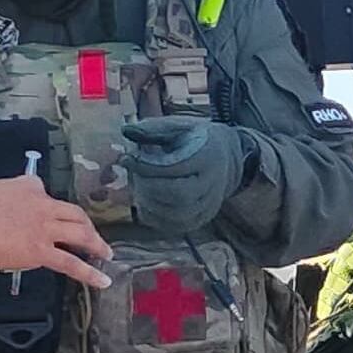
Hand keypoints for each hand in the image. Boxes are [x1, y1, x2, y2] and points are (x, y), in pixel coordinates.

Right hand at [0, 177, 113, 287]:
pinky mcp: (41, 252)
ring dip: (96, 245)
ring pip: (80, 234)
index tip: (51, 214)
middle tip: (92, 235)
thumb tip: (10, 208)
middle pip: (74, 213)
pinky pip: (72, 263)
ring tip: (105, 254)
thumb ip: (7, 197)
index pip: (46, 193)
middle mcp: (42, 205)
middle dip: (86, 224)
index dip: (50, 205)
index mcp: (28, 187)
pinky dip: (90, 273)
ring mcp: (44, 229)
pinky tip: (102, 280)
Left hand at [119, 117, 250, 237]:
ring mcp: (209, 205)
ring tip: (139, 187)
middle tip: (134, 176)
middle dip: (148, 187)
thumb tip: (126, 131)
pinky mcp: (201, 219)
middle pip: (179, 195)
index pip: (175, 167)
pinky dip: (154, 216)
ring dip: (149, 203)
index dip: (146, 166)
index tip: (126, 159)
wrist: (225, 158)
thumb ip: (153, 129)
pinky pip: (174, 226)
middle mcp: (213, 184)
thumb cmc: (195, 140)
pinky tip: (146, 201)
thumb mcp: (178, 126)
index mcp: (208, 157)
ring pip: (176, 215)